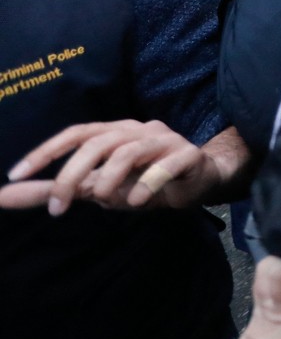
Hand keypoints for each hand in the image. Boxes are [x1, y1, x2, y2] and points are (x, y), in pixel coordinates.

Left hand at [2, 120, 212, 212]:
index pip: (76, 133)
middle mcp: (138, 129)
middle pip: (98, 142)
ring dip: (108, 180)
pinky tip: (138, 201)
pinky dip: (147, 183)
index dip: (46, 152)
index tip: (15, 175)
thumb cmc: (145, 182)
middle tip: (57, 208)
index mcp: (116, 132)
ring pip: (128, 151)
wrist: (202, 181)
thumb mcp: (96, 188)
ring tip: (103, 201)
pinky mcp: (189, 155)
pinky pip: (166, 165)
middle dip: (70, 175)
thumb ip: (53, 191)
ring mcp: (165, 140)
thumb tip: (2, 194)